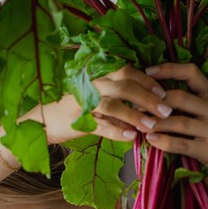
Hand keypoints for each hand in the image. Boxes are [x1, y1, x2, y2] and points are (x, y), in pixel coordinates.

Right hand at [20, 65, 170, 144]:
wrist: (41, 121)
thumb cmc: (74, 108)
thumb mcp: (97, 97)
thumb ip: (119, 98)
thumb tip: (148, 103)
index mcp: (97, 75)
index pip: (126, 71)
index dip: (147, 81)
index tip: (163, 92)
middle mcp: (90, 84)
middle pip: (124, 85)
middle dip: (148, 98)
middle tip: (166, 110)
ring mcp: (82, 102)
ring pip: (113, 105)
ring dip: (135, 115)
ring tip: (151, 126)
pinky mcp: (76, 121)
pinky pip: (100, 126)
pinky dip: (117, 132)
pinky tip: (131, 138)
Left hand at [142, 63, 207, 183]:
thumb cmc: (204, 134)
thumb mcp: (199, 112)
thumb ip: (183, 100)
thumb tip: (148, 86)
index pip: (192, 72)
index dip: (169, 69)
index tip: (147, 71)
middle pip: (182, 98)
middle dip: (156, 101)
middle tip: (136, 106)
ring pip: (180, 122)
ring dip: (156, 123)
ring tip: (139, 124)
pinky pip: (182, 144)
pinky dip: (164, 142)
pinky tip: (150, 140)